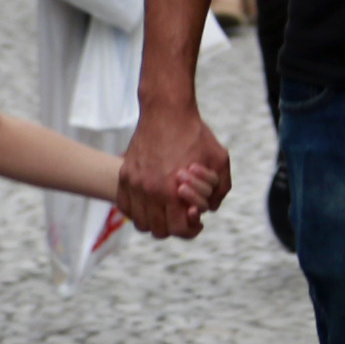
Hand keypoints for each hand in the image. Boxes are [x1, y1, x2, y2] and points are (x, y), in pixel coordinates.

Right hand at [120, 100, 229, 239]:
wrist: (167, 112)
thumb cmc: (196, 135)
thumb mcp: (219, 160)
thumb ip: (220, 189)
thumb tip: (210, 209)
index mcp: (172, 189)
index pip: (178, 229)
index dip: (191, 229)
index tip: (197, 220)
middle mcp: (149, 191)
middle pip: (158, 230)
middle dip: (174, 226)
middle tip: (183, 215)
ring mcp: (133, 184)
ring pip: (140, 223)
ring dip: (155, 221)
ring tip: (167, 210)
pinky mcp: (124, 177)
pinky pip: (126, 208)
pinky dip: (137, 211)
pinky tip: (152, 202)